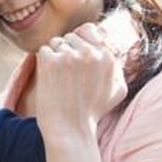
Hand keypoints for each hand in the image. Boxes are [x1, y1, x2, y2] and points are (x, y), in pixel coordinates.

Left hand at [35, 22, 127, 139]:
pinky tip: (51, 81)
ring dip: (55, 57)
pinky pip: (44, 51)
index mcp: (108, 57)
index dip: (80, 45)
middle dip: (67, 52)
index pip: (89, 31)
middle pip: (71, 37)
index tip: (76, 62)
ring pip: (57, 43)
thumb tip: (110, 45)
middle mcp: (90, 52)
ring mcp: (69, 55)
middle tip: (68, 77)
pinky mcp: (51, 61)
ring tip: (60, 80)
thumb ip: (117, 66)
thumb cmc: (92, 113)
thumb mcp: (117, 90)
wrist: (70, 130)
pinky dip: (44, 64)